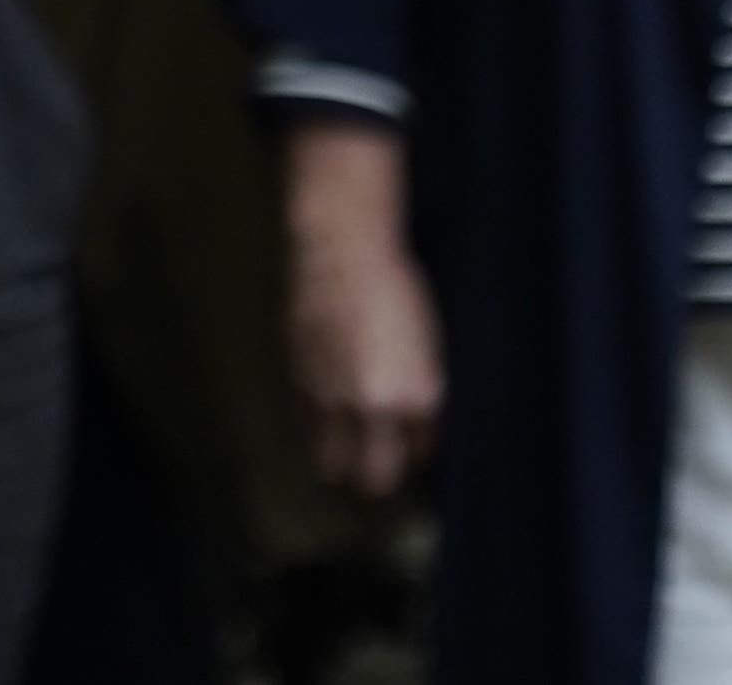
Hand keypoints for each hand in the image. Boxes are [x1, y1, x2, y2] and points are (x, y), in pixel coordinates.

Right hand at [280, 117, 441, 495]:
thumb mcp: (428, 347)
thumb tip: (412, 428)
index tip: (411, 444)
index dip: (416, 451)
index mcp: (421, 396)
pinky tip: (327, 411)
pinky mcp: (302, 382)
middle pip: (377, 478)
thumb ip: (420, 394)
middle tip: (380, 463)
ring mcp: (335, 397)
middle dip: (380, 476)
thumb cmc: (396, 290)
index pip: (421, 455)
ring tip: (348, 450)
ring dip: (342, 462)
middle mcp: (378, 405)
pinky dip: (318, 429)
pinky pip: (309, 430)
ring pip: (333, 465)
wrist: (344, 253)